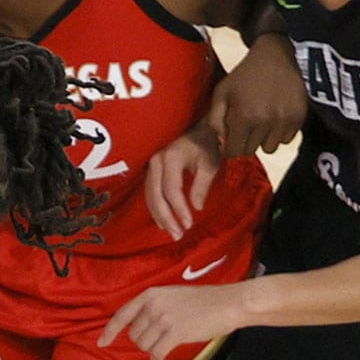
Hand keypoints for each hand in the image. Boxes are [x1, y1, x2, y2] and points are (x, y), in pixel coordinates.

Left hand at [99, 283, 247, 359]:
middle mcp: (153, 305)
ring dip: (153, 349)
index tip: (101, 343)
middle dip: (144, 341)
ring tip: (167, 343)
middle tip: (162, 338)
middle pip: (134, 334)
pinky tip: (164, 356)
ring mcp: (164, 318)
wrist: (226, 303)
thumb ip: (153, 307)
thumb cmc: (202, 301)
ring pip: (144, 345)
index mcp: (150, 294)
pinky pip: (156, 353)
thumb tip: (139, 327)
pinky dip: (158, 358)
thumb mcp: (171, 296)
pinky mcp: (175, 332)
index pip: (122, 315)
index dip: (109, 331)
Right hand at [144, 122, 221, 240]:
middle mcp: (156, 160)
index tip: (189, 224)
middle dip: (166, 217)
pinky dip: (155, 205)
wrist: (198, 123)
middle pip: (156, 194)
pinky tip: (162, 218)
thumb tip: (196, 207)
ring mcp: (150, 163)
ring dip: (159, 214)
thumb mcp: (210, 163)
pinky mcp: (151, 167)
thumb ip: (202, 186)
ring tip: (170, 231)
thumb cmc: (207, 142)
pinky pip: (149, 189)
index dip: (179, 209)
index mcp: (171, 157)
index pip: (172, 189)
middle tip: (177, 236)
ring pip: (150, 194)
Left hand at [211, 33, 306, 157]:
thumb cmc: (246, 74)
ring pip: (270, 148)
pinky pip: (286, 139)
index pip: (235, 151)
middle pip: (251, 151)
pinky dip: (279, 132)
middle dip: (245, 141)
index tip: (231, 140)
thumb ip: (215, 119)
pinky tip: (275, 115)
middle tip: (246, 124)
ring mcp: (284, 121)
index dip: (230, 147)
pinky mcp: (299, 118)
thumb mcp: (222, 91)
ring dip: (263, 138)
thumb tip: (223, 142)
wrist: (276, 56)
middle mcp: (265, 122)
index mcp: (243, 116)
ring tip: (261, 119)